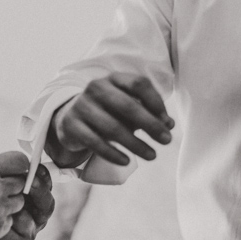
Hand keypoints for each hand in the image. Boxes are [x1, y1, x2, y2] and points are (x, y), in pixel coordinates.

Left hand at [0, 165, 54, 239]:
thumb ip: (12, 165)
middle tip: (30, 183)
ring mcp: (30, 231)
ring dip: (16, 213)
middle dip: (39, 193)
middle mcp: (36, 214)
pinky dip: (5, 231)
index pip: (45, 184)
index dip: (43, 178)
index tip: (37, 169)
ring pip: (31, 222)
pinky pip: (18, 238)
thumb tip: (26, 162)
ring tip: (2, 208)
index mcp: (34, 195)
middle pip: (47, 205)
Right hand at [50, 73, 173, 165]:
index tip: (167, 122)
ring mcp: (82, 105)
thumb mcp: (127, 108)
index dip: (156, 102)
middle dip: (150, 125)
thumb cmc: (108, 112)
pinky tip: (126, 161)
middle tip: (166, 141)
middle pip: (127, 105)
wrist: (71, 119)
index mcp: (113, 78)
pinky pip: (95, 142)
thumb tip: (169, 125)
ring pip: (113, 127)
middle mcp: (96, 87)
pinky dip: (113, 153)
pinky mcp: (72, 125)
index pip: (138, 83)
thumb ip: (148, 113)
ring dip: (136, 144)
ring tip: (152, 155)